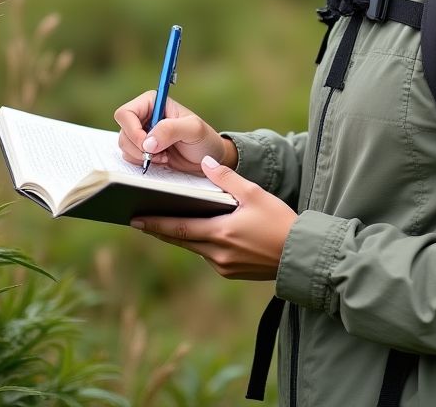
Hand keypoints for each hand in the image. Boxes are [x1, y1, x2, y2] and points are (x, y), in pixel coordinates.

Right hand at [114, 91, 236, 173]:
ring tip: (164, 156)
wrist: (208, 159)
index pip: (126, 113)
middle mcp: (144, 116)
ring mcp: (141, 133)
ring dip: (142, 156)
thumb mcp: (193, 130)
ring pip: (124, 146)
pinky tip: (161, 160)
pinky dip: (143, 162)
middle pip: (123, 132)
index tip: (147, 145)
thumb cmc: (204, 139)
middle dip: (138, 147)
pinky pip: (129, 157)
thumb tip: (147, 142)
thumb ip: (171, 130)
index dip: (132, 130)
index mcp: (152, 102)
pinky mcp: (142, 149)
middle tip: (159, 153)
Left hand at [131, 156, 297, 279]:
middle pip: (182, 240)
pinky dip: (201, 243)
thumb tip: (206, 164)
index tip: (135, 220)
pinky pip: (209, 256)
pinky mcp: (232, 272)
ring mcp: (224, 266)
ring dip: (182, 236)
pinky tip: (202, 233)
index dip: (155, 224)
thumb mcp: (255, 194)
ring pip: (195, 248)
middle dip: (161, 230)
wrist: (300, 254)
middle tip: (141, 221)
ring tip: (168, 223)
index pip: (178, 228)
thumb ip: (227, 179)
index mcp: (220, 232)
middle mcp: (217, 254)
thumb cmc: (280, 222)